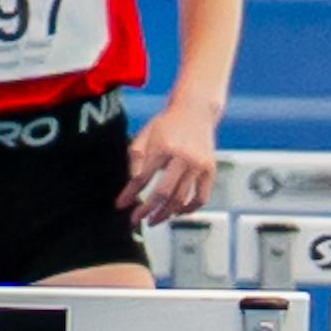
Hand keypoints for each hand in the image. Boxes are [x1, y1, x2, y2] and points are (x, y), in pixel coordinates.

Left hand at [120, 98, 217, 225]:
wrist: (195, 110)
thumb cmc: (167, 123)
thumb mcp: (145, 134)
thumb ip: (136, 157)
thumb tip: (131, 184)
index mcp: (163, 146)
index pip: (142, 177)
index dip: (129, 194)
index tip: (121, 206)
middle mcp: (183, 157)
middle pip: (163, 192)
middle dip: (147, 210)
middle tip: (137, 220)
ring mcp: (198, 164)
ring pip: (181, 198)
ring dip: (166, 213)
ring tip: (155, 219)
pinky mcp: (210, 170)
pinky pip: (201, 197)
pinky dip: (190, 209)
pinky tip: (178, 212)